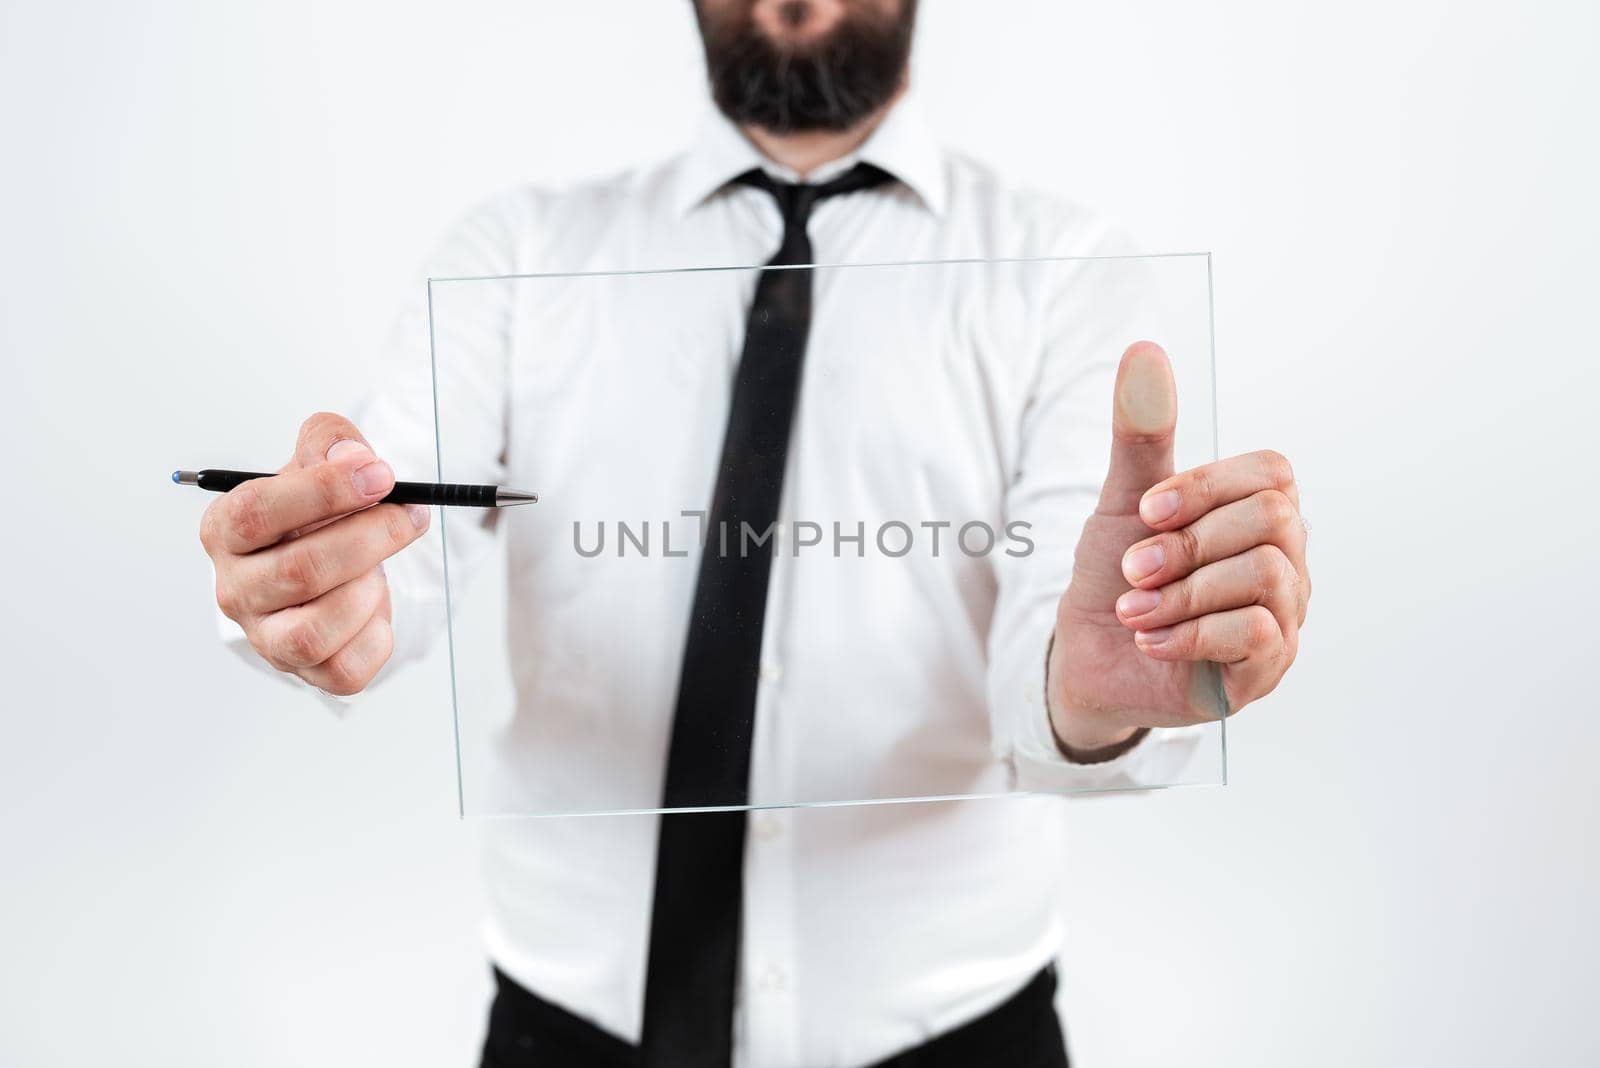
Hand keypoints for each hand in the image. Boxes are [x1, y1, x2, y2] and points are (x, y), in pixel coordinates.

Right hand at [199, 413, 430, 695]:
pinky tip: (375, 606)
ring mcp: (265, 636)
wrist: (327, 560)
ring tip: (380, 567)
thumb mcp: (319, 460)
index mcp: (225, 530)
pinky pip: (345, 669)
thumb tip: (354, 459)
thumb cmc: (315, 512)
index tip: (381, 476)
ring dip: (367, 590)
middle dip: (370, 538)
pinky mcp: (303, 670)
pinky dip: (375, 636)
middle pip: (300, 571)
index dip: (325, 492)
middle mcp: (235, 588)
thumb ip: (330, 443)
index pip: (257, 511)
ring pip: (314, 631)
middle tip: (410, 515)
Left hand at [1048, 342, 1310, 755]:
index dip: (1207, 485)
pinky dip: (1190, 633)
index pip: (1273, 473)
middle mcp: (1286, 562)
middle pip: (1274, 519)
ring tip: (1134, 610)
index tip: (1146, 511)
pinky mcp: (1265, 670)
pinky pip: (1255, 633)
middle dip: (1188, 543)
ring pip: (1266, 576)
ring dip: (1183, 592)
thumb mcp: (1122, 502)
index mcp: (1258, 515)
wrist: (1090, 659)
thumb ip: (1141, 433)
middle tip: (1134, 569)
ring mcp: (1284, 618)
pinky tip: (1151, 639)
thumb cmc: (1118, 577)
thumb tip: (1144, 349)